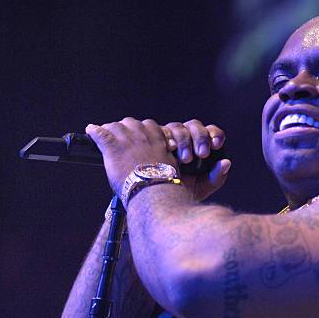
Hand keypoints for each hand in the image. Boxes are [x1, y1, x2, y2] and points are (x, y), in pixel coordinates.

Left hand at [86, 118, 229, 200]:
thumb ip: (216, 175)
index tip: (154, 144)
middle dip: (134, 130)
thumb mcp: (201, 185)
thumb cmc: (176, 192)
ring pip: (121, 126)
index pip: (161, 129)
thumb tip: (228, 162)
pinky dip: (95, 132)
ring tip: (109, 134)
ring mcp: (130, 139)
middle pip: (139, 123)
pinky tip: (91, 131)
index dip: (156, 135)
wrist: (156, 194)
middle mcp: (149, 136)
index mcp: (168, 143)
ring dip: (115, 130)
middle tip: (129, 139)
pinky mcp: (112, 146)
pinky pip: (100, 133)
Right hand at [163, 119, 230, 200]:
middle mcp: (186, 136)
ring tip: (186, 159)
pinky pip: (160, 131)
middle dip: (200, 138)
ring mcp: (169, 135)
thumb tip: (226, 163)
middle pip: (195, 126)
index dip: (215, 135)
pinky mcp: (153, 139)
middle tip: (202, 154)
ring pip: (178, 127)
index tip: (217, 145)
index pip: (211, 132)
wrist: (157, 200)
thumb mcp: (202, 188)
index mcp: (201, 144)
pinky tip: (170, 148)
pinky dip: (166, 138)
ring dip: (184, 141)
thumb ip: (216, 177)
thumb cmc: (182, 192)